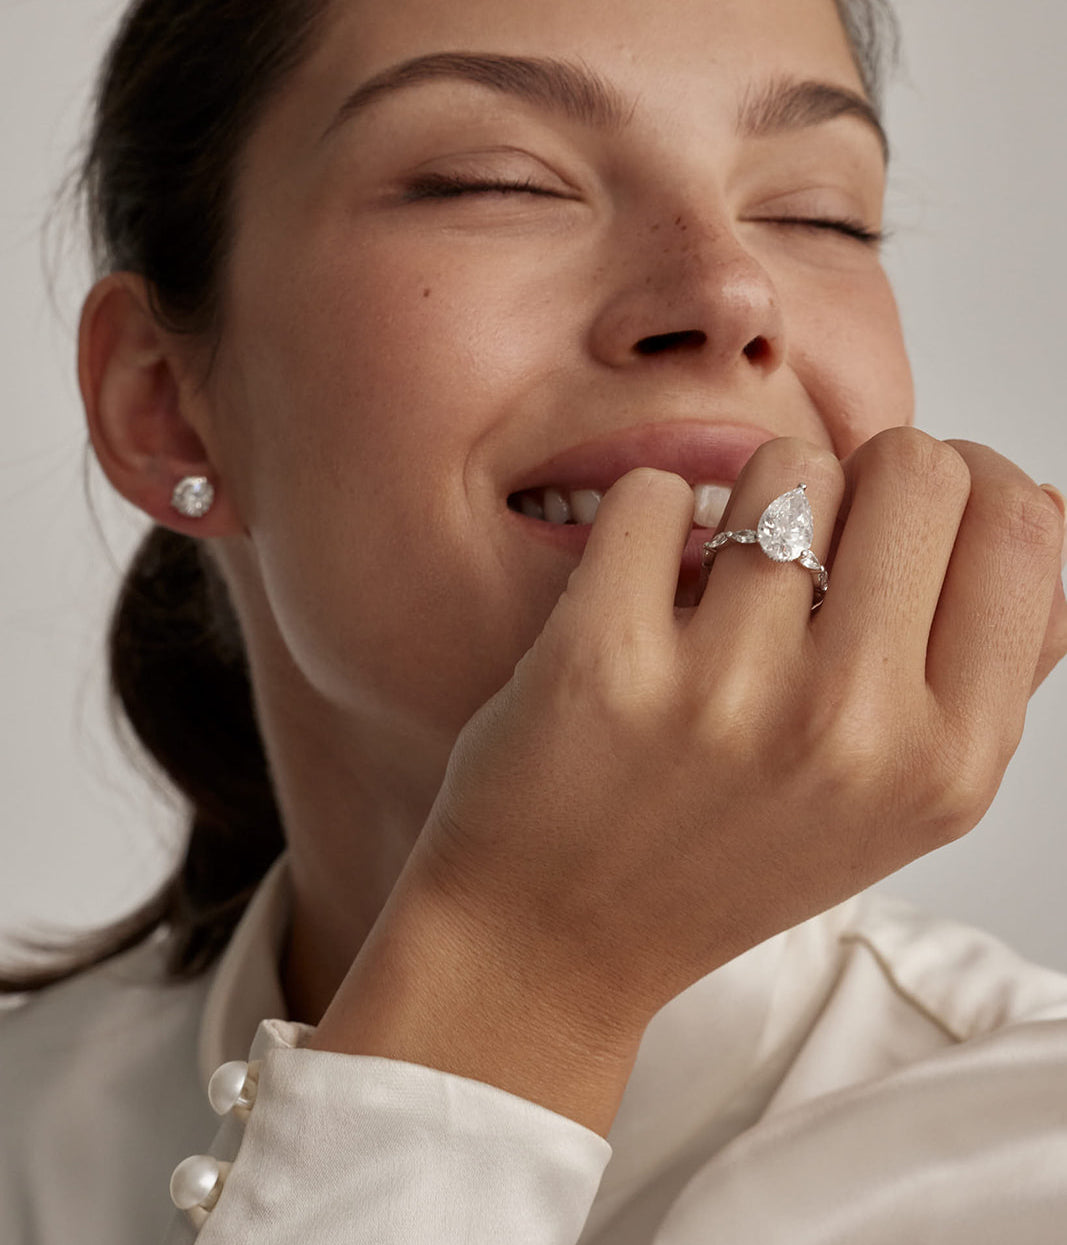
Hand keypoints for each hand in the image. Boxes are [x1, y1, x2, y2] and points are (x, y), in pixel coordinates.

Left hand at [414, 429, 1066, 1031]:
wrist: (563, 936)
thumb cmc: (731, 854)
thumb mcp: (899, 794)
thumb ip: (990, 660)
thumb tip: (1044, 499)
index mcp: (948, 762)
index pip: (1022, 523)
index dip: (967, 484)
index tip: (907, 507)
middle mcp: (851, 728)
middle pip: (913, 467)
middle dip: (860, 482)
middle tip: (807, 547)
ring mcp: (726, 693)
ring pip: (784, 465)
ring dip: (751, 505)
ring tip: (720, 589)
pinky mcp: (605, 660)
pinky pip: (654, 492)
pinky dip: (647, 524)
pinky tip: (640, 592)